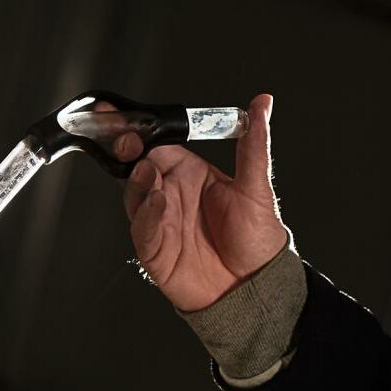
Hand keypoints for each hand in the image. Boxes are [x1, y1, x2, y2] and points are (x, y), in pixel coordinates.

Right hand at [103, 93, 288, 311]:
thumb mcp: (257, 186)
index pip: (158, 144)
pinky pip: (144, 229)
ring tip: (148, 170)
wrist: (257, 287)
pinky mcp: (155, 250)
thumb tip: (263, 103)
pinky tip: (158, 202)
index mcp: (190, 173)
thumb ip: (253, 144)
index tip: (127, 116)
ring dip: (138, 180)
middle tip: (127, 141)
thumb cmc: (257, 238)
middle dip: (127, 151)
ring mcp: (160, 221)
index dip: (142, 131)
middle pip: (138, 166)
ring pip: (135, 195)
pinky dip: (148, 214)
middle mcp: (171, 194)